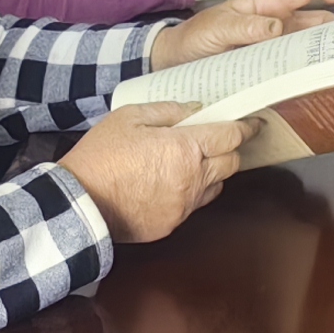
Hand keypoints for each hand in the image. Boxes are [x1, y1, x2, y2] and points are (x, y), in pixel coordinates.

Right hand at [60, 99, 258, 242]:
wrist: (80, 203)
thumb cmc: (101, 156)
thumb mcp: (130, 117)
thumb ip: (168, 111)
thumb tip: (195, 109)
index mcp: (185, 148)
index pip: (231, 136)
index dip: (246, 127)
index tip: (253, 122)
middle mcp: (193, 179)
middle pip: (232, 162)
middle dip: (231, 148)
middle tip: (221, 139)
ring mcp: (184, 204)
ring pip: (217, 185)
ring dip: (214, 171)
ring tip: (196, 161)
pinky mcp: (172, 223)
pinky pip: (195, 204)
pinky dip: (193, 191)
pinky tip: (175, 182)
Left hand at [145, 0, 333, 67]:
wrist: (174, 62)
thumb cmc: (194, 38)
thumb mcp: (216, 28)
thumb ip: (243, 26)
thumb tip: (276, 27)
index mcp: (264, 7)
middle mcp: (274, 26)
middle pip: (313, 20)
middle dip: (333, 27)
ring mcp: (273, 49)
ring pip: (307, 47)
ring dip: (321, 53)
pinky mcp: (268, 70)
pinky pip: (292, 69)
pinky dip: (305, 74)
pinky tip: (313, 84)